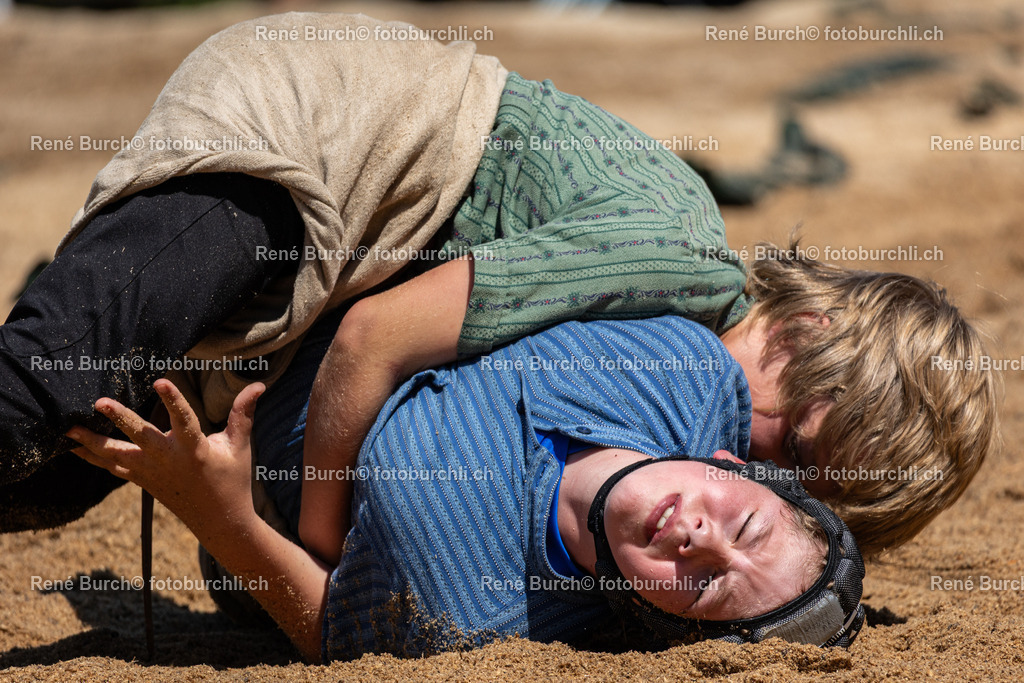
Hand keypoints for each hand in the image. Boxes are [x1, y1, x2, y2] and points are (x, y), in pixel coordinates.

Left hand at [67, 378, 264, 536]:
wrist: (219, 521)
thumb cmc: (232, 479)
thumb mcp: (240, 447)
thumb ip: (243, 414)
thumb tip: (260, 384)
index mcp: (195, 450)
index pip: (184, 420)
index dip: (174, 400)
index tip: (161, 381)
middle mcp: (169, 460)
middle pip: (140, 437)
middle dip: (120, 419)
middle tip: (99, 403)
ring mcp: (151, 473)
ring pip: (115, 455)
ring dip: (90, 442)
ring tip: (66, 428)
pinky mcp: (141, 480)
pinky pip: (111, 467)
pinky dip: (92, 457)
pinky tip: (72, 446)